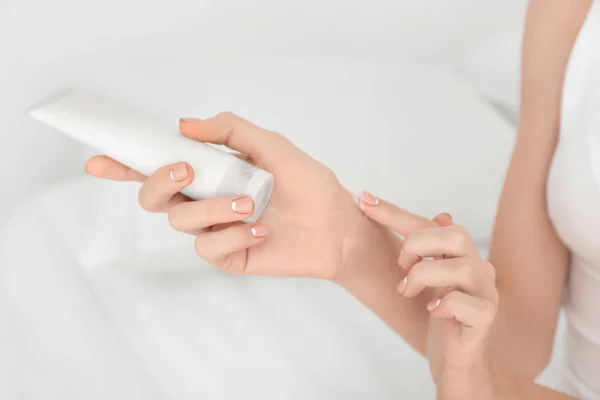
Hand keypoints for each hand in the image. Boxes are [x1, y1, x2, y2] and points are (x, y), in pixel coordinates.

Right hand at [85, 113, 363, 279]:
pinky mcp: (229, 257)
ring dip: (213, 208)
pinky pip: (210, 249)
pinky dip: (235, 235)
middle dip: (160, 182)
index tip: (99, 158)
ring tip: (252, 202)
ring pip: (182, 221)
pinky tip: (261, 229)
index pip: (159, 169)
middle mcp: (207, 202)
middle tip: (186, 171)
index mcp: (211, 174)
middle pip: (155, 198)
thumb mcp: (272, 146)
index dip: (125, 165)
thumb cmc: (310, 184)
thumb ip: (231, 131)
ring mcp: (216, 230)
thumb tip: (185, 125)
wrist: (338, 225)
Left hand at [359, 193, 500, 399]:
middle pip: (455, 234)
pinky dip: (442, 304)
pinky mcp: (485, 317)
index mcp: (461, 255)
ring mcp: (486, 292)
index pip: (428, 223)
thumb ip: (429, 249)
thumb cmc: (443, 317)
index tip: (364, 200)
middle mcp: (479, 267)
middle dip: (417, 244)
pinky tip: (432, 311)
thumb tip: (440, 214)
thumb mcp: (430, 280)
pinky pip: (463, 302)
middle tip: (401, 265)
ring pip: (461, 267)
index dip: (394, 212)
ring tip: (407, 291)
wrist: (460, 360)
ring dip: (423, 276)